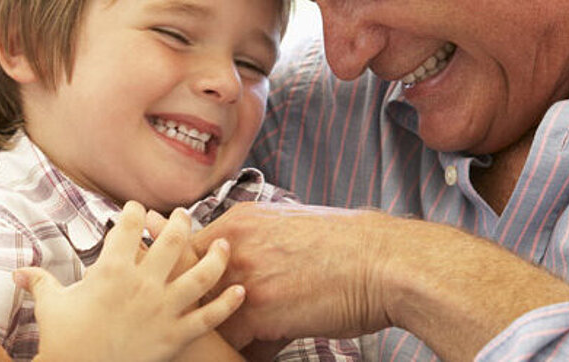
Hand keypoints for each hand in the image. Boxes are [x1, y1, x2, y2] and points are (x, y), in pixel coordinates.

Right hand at [14, 200, 245, 361]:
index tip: (136, 207)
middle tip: (183, 214)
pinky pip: (209, 317)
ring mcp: (163, 309)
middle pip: (172, 240)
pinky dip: (227, 304)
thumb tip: (17, 272)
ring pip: (200, 274)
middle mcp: (143, 284)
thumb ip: (40, 283)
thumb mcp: (52, 307)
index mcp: (112, 271)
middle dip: (180, 222)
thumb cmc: (64, 342)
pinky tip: (241, 291)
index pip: (127, 228)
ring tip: (224, 246)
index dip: (132, 212)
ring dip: (216, 258)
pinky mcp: (175, 335)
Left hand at [193, 202, 394, 349]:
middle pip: (185, 282)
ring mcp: (244, 276)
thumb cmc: (347, 245)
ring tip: (231, 343)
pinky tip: (263, 351)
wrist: (382, 262)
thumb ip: (257, 241)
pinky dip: (245, 352)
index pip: (187, 248)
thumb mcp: (290, 225)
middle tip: (199, 323)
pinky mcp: (259, 310)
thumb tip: (243, 264)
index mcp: (241, 220)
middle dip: (192, 306)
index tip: (192, 294)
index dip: (187, 276)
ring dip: (218, 333)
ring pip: (205, 315)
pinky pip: (233, 342)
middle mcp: (235, 243)